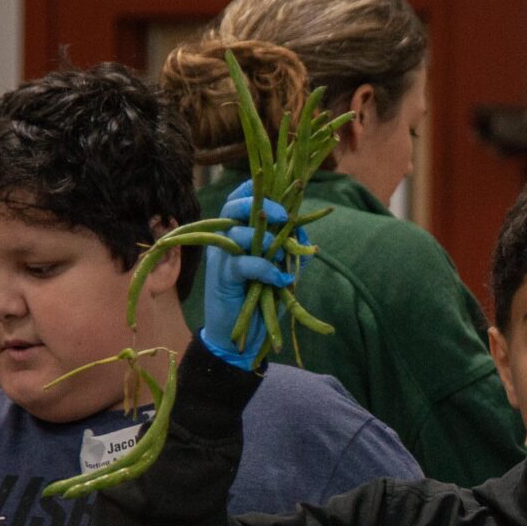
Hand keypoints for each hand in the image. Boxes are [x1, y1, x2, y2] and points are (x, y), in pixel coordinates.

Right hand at [198, 185, 306, 370]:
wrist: (242, 336)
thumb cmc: (262, 299)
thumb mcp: (282, 270)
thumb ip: (293, 252)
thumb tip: (306, 237)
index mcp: (238, 232)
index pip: (240, 199)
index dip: (257, 189)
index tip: (282, 190)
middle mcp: (225, 240)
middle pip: (233, 207)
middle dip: (261, 204)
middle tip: (284, 217)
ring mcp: (221, 257)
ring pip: (236, 233)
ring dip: (265, 240)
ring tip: (283, 256)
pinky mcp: (222, 277)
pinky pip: (242, 263)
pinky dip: (265, 268)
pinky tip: (281, 279)